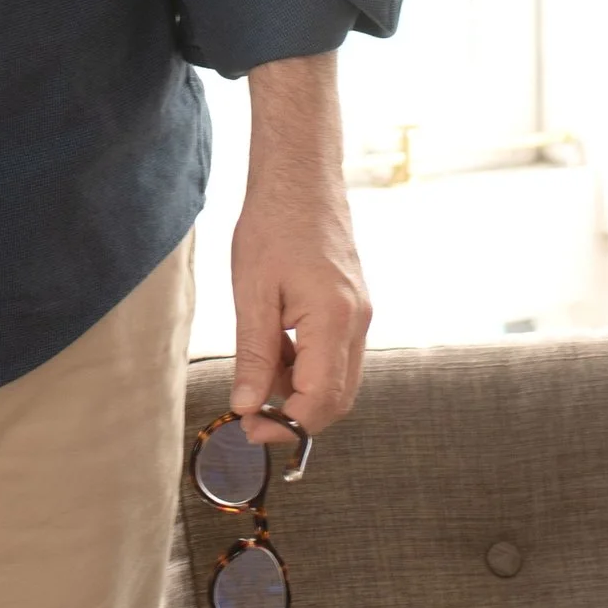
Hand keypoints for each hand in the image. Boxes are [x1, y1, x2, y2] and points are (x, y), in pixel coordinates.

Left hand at [227, 51, 370, 441]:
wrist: (301, 177)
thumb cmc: (273, 225)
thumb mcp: (252, 292)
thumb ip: (255, 355)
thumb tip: (249, 407)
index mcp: (334, 319)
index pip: (320, 400)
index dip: (285, 425)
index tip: (247, 430)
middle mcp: (357, 322)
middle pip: (338, 399)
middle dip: (296, 418)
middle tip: (250, 419)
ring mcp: (360, 314)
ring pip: (339, 380)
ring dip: (301, 392)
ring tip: (258, 377)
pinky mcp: (354, 307)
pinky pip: (337, 356)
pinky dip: (308, 368)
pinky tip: (276, 352)